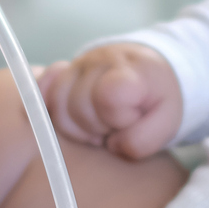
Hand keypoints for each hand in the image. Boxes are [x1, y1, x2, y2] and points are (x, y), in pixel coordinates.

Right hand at [37, 43, 182, 158]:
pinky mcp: (62, 70)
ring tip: (99, 124)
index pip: (109, 95)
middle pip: (78, 107)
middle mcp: (100, 61)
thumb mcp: (168, 122)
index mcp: (131, 71)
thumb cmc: (157, 98)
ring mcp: (78, 63)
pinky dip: (46, 107)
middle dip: (98, 127)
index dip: (118, 117)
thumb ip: (144, 140)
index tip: (132, 118)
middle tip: (115, 125)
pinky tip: (62, 116)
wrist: (149, 68)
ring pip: (57, 105)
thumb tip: (111, 146)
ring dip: (77, 125)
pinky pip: (40, 89)